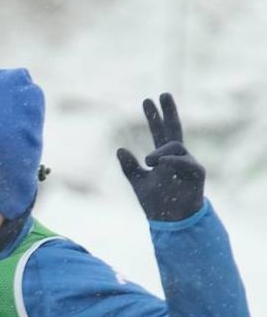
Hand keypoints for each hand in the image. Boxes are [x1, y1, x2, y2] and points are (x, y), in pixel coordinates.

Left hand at [116, 94, 205, 221]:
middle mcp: (177, 156)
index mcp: (163, 157)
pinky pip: (185, 160)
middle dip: (168, 111)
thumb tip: (120, 149)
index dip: (154, 116)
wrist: (170, 223)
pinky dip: (172, 160)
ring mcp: (188, 163)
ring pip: (174, 146)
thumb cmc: (157, 204)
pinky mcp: (197, 172)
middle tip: (162, 94)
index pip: (159, 131)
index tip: (147, 100)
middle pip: (173, 129)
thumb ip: (130, 167)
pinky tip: (160, 162)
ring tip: (149, 162)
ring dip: (159, 151)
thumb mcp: (138, 183)